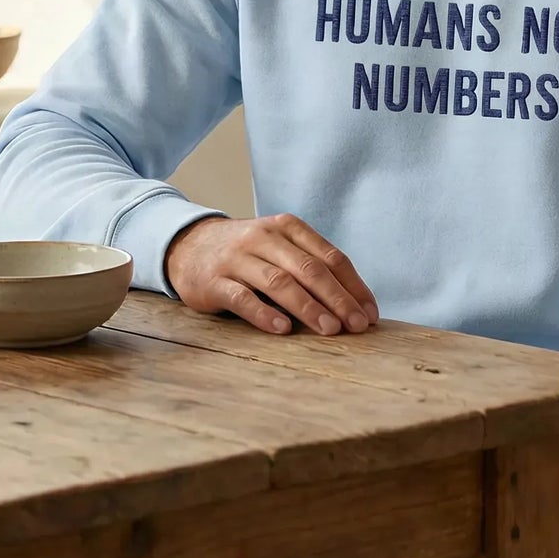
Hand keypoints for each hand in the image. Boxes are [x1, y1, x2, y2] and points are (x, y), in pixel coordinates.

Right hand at [165, 212, 378, 336]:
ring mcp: (237, 258)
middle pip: (309, 269)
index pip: (329, 256)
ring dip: (308, 307)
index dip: (353, 286)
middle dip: (337, 298)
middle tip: (357, 326)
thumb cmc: (247, 253)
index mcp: (287, 228)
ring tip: (329, 330)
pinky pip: (242, 298)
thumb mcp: (279, 246)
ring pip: (279, 282)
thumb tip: (353, 303)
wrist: (188, 245)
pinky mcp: (214, 281)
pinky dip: (264, 314)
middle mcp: (264, 238)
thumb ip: (309, 265)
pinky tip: (282, 329)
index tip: (369, 313)